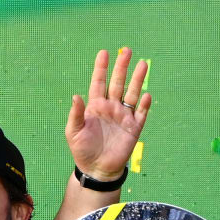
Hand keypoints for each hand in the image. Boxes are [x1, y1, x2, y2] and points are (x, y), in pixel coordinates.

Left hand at [65, 48, 148, 181]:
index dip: (101, 68)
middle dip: (122, 67)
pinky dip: (145, 104)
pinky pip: (141, 112)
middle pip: (117, 83)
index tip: (104, 53)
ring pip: (132, 93)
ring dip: (137, 79)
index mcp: (95, 106)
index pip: (99, 83)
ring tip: (143, 64)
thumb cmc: (82, 150)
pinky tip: (146, 95)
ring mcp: (123, 116)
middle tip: (126, 50)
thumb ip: (75, 114)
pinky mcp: (134, 127)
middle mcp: (111, 107)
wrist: (97, 169)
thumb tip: (76, 96)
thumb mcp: (73, 132)